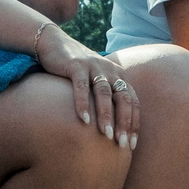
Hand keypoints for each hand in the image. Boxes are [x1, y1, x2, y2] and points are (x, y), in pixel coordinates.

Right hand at [33, 23, 139, 148]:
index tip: (131, 145)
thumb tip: (112, 128)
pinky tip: (83, 120)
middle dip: (124, 123)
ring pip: (104, 93)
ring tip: (106, 135)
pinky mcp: (76, 65)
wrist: (55, 44)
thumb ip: (106, 98)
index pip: (133, 102)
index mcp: (119, 76)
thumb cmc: (77, 70)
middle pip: (123, 99)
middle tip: (121, 144)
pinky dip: (83, 103)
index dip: (133, 124)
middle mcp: (110, 70)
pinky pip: (81, 86)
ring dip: (107, 115)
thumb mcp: (96, 81)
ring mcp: (94, 66)